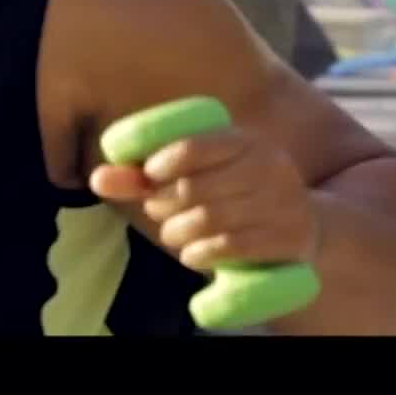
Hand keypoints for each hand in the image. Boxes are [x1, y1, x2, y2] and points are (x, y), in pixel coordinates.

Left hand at [89, 128, 319, 272]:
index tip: (149, 177)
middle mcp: (269, 165)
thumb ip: (141, 176)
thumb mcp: (192, 177)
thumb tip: (97, 178)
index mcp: (243, 140)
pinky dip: (200, 253)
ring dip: (178, 232)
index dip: (159, 165)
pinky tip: (192, 255)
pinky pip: (231, 246)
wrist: (298, 226)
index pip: (191, 146)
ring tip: (173, 234)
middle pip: (193, 187)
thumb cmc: (230, 196)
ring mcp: (283, 202)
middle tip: (158, 212)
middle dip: (163, 204)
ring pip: (209, 218)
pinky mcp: (288, 237)